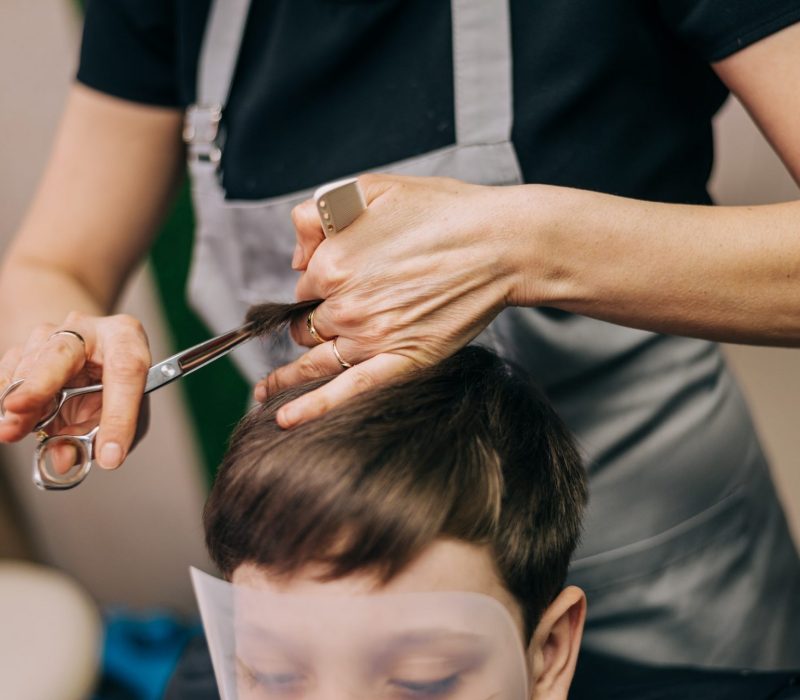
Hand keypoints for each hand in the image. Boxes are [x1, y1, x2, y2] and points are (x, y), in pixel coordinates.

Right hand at [0, 311, 150, 468]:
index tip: (110, 455)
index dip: (118, 417)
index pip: (126, 373)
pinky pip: (10, 369)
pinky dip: (8, 396)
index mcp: (126, 340)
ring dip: (19, 403)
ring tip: (14, 431)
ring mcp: (54, 332)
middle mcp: (90, 329)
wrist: (93, 349)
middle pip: (61, 352)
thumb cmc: (117, 379)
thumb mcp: (127, 407)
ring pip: (30, 364)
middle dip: (38, 386)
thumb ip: (102, 433)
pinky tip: (14, 415)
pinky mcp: (27, 344)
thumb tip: (65, 460)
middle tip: (18, 412)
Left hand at [256, 174, 520, 426]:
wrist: (500, 243)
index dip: (317, 283)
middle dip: (316, 318)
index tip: (339, 280)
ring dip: (289, 373)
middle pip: (308, 323)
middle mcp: (344, 304)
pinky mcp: (400, 361)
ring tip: (267, 389)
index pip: (304, 286)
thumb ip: (316, 216)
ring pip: (315, 358)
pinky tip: (284, 419)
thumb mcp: (369, 189)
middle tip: (339, 314)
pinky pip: (346, 390)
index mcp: (332, 263)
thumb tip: (297, 257)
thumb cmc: (442, 213)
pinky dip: (312, 407)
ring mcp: (371, 337)